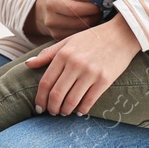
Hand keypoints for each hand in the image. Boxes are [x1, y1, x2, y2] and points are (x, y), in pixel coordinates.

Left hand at [24, 13, 141, 116]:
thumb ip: (47, 54)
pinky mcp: (104, 80)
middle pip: (56, 94)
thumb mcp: (67, 41)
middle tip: (51, 113)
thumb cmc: (92, 38)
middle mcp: (75, 64)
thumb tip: (28, 64)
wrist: (121, 34)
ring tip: (63, 112)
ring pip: (72, 100)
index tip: (38, 107)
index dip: (40, 98)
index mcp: (63, 54)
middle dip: (51, 108)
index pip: (46, 82)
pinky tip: (78, 111)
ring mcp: (90, 73)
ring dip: (65, 111)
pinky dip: (81, 110)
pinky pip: (89, 101)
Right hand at [31, 0, 101, 39]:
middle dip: (94, 16)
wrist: (45, 13)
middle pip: (80, 21)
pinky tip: (91, 24)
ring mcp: (55, 32)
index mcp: (52, 4)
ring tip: (97, 16)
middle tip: (101, 10)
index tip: (99, 4)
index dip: (90, 8)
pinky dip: (87, 31)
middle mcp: (51, 19)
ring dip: (92, 24)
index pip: (74, 9)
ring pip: (81, 31)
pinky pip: (78, 37)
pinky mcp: (60, 39)